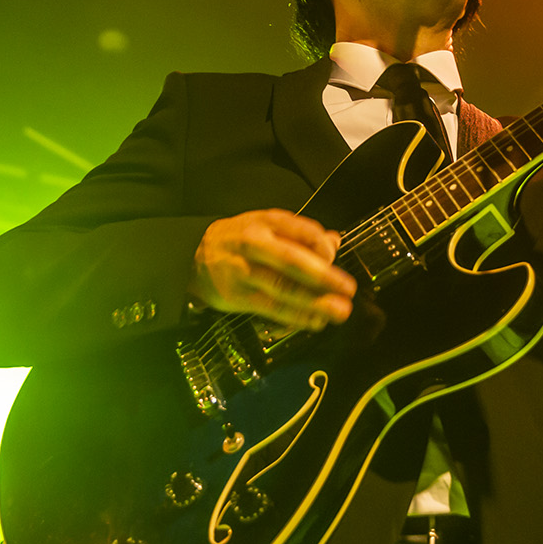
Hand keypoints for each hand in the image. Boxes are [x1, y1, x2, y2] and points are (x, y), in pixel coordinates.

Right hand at [190, 209, 355, 333]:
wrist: (194, 256)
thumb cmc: (241, 239)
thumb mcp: (268, 226)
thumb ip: (301, 234)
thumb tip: (335, 241)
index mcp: (266, 222)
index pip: (302, 231)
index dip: (323, 247)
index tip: (335, 258)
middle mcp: (254, 245)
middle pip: (292, 261)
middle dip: (324, 277)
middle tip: (348, 289)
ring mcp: (243, 272)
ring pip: (283, 289)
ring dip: (314, 302)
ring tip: (339, 311)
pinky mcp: (236, 297)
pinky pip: (271, 309)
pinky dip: (295, 317)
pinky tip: (314, 321)